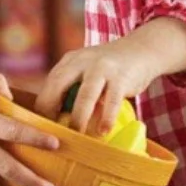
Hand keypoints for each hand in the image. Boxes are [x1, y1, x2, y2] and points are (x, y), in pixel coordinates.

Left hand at [34, 36, 162, 134]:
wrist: (142, 49)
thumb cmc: (110, 68)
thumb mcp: (86, 69)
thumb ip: (72, 87)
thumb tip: (56, 119)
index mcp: (71, 60)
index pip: (50, 83)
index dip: (44, 106)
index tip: (44, 126)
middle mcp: (83, 61)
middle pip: (59, 85)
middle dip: (52, 110)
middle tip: (53, 132)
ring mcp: (103, 68)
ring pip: (85, 95)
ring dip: (78, 118)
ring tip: (77, 135)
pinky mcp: (121, 77)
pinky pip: (111, 101)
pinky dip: (106, 118)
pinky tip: (103, 131)